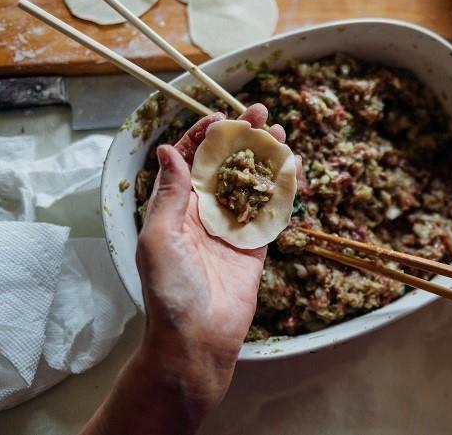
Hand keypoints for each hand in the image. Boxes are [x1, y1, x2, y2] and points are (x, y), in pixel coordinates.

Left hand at [80, 104, 291, 434]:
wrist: (197, 338)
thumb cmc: (169, 290)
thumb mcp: (159, 236)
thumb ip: (171, 194)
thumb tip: (170, 150)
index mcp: (176, 208)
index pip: (191, 161)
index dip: (204, 136)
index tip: (222, 116)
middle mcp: (204, 214)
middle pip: (226, 167)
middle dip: (242, 139)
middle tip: (261, 114)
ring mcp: (232, 229)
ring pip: (251, 184)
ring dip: (265, 158)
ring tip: (281, 133)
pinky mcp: (255, 247)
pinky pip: (271, 212)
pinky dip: (282, 190)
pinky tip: (293, 170)